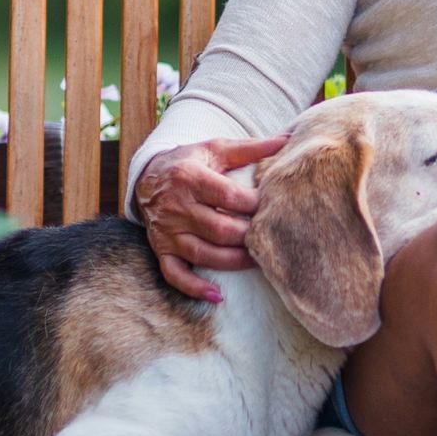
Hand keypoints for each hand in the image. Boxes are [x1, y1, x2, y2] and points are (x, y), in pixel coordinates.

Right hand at [133, 134, 287, 300]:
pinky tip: (217, 296)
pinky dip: (194, 288)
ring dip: (233, 262)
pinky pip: (174, 274)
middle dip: (248, 236)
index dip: (255, 204)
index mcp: (190, 177)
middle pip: (219, 229)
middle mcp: (177, 206)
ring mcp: (168, 232)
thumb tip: (288, 139)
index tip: (274, 206)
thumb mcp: (216, 149)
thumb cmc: (190, 161)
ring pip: (202, 253)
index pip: (229, 196)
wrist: (147, 175)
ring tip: (258, 262)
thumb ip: (251, 148)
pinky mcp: (162, 250)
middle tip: (271, 237)